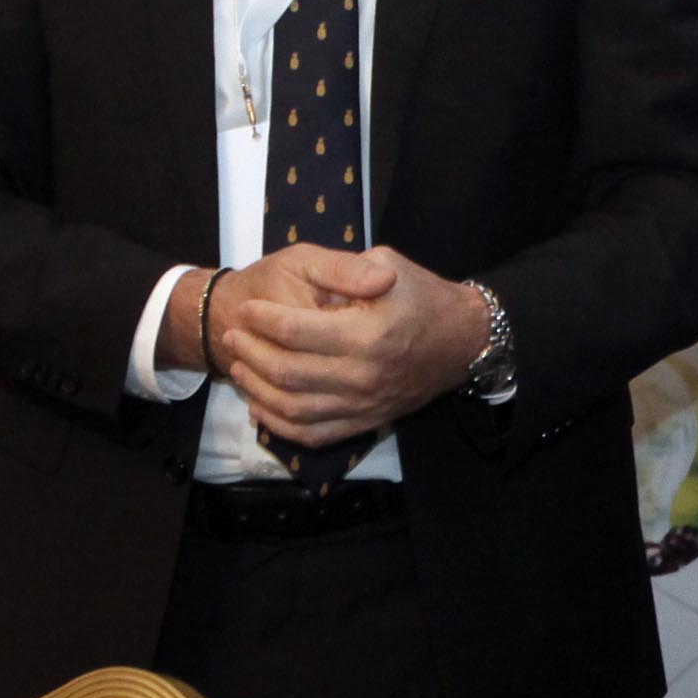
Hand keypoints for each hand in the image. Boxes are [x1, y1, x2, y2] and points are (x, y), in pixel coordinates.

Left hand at [212, 244, 490, 446]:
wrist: (462, 340)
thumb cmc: (422, 297)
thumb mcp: (388, 263)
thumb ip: (347, 269)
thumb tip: (311, 286)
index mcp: (369, 333)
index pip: (296, 331)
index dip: (262, 319)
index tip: (247, 308)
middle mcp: (364, 375)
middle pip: (287, 371)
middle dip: (250, 352)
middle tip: (234, 334)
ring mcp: (364, 404)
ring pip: (293, 408)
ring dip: (257, 388)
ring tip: (240, 366)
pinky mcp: (366, 421)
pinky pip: (312, 434)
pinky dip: (279, 424)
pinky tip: (261, 404)